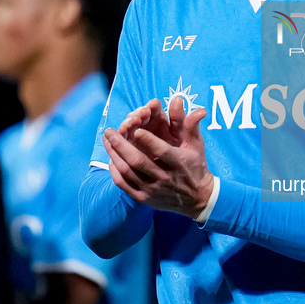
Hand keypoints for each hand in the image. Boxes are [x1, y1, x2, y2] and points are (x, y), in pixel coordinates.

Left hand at [103, 97, 213, 217]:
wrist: (198, 199)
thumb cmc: (196, 166)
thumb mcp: (197, 145)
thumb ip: (190, 124)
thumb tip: (187, 104)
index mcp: (179, 163)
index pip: (162, 152)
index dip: (148, 141)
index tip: (136, 130)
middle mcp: (164, 178)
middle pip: (138, 162)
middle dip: (121, 145)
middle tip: (109, 131)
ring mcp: (152, 190)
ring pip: (128, 172)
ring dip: (114, 155)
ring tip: (107, 140)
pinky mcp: (143, 198)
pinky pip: (124, 185)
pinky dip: (115, 171)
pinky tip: (111, 158)